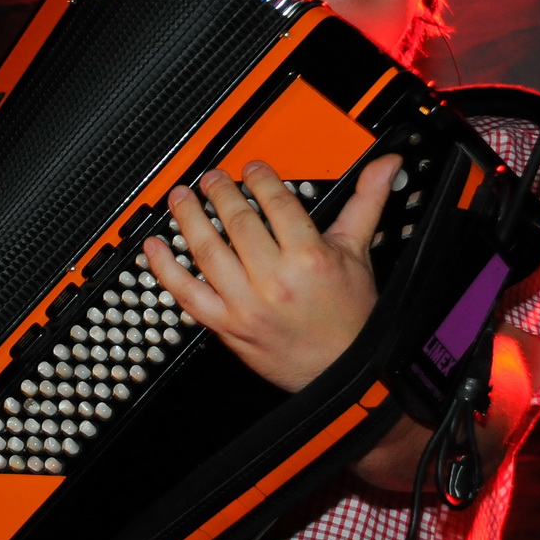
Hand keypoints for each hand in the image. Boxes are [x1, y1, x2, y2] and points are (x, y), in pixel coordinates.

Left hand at [143, 154, 400, 390]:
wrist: (345, 374)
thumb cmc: (352, 318)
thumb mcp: (359, 254)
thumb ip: (366, 203)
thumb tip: (385, 165)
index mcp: (310, 257)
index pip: (276, 203)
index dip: (259, 180)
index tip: (250, 170)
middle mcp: (275, 280)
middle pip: (237, 222)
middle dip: (220, 193)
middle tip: (211, 179)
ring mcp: (246, 304)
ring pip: (207, 251)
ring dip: (188, 219)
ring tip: (180, 197)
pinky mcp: (227, 327)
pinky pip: (187, 294)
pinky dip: (165, 269)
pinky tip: (154, 247)